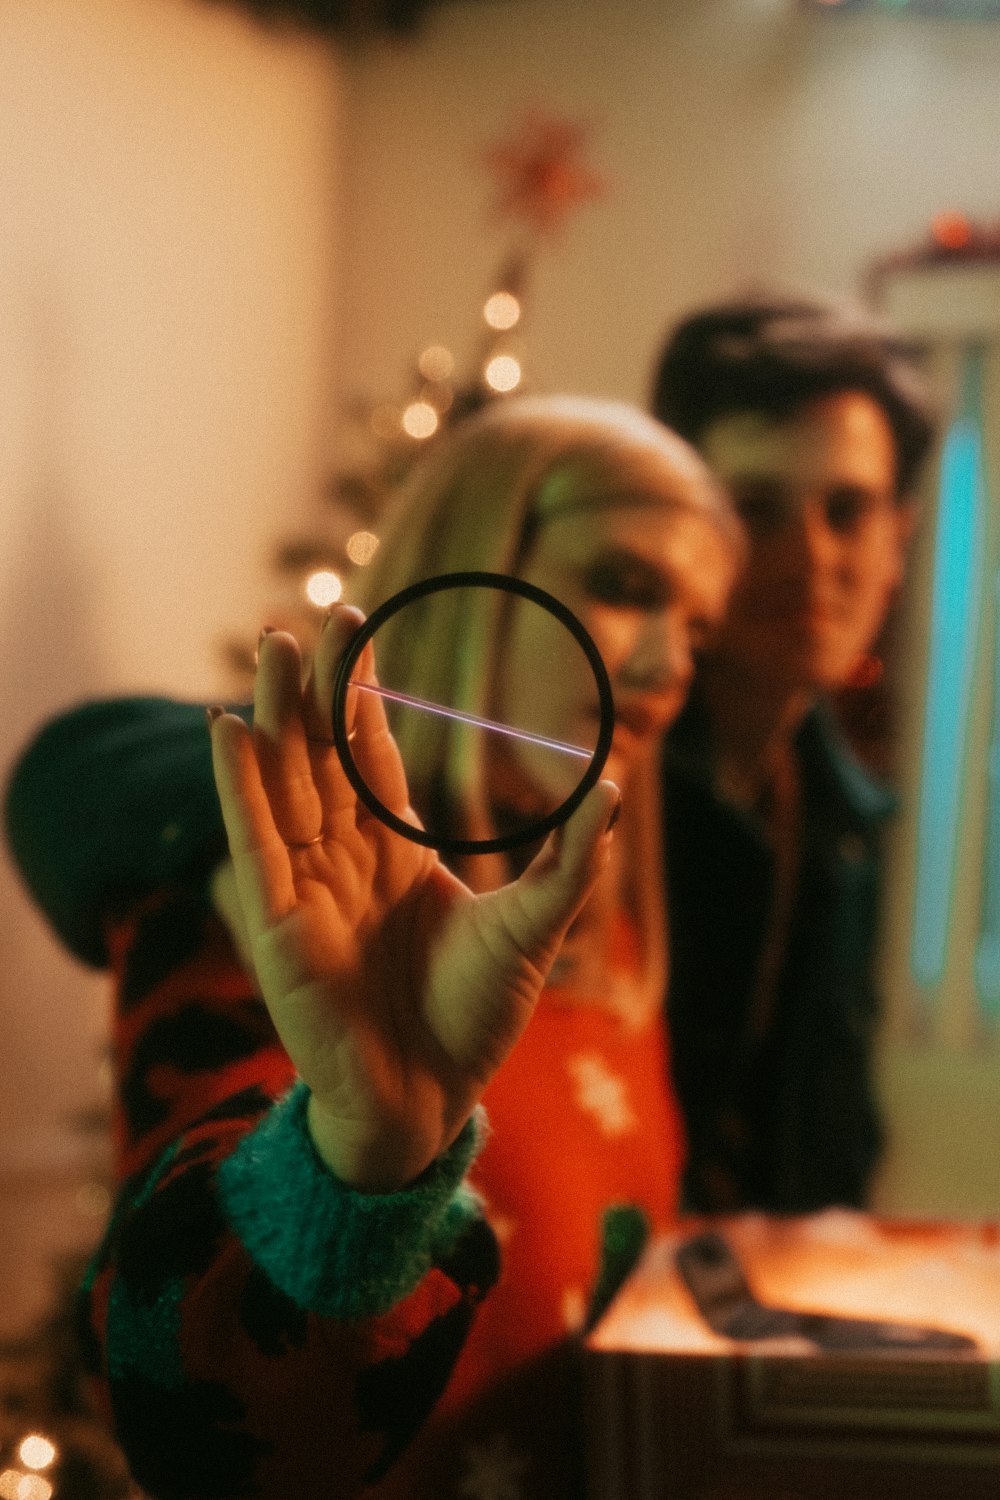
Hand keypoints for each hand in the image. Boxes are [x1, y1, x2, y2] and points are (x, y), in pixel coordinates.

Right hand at [209, 606, 619, 1191]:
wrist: (430, 1100)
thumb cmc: (475, 1018)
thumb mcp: (533, 928)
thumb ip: (569, 861)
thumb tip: (614, 789)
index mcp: (397, 853)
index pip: (371, 757)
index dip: (363, 695)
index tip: (360, 630)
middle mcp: (345, 860)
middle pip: (322, 756)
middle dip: (314, 688)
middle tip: (308, 617)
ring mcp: (306, 889)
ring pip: (284, 783)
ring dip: (274, 716)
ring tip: (268, 647)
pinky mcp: (275, 926)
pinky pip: (252, 844)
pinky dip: (238, 787)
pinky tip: (229, 729)